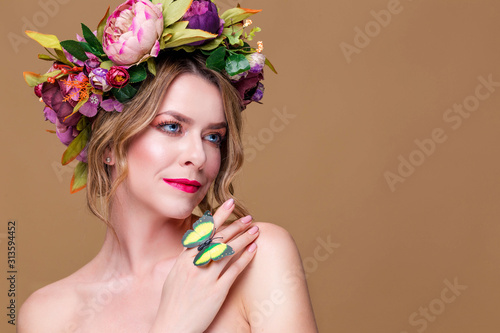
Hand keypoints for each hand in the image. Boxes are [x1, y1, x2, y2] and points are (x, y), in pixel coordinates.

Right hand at [149, 199, 258, 332]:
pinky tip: (254, 249)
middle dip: (235, 225)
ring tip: (256, 229)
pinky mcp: (216, 292)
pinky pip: (234, 270)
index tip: (228, 204)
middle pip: (217, 238)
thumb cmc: (172, 304)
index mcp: (183, 260)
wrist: (172, 327)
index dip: (217, 217)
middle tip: (249, 217)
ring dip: (244, 238)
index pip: (203, 232)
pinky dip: (245, 257)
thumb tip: (192, 249)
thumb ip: (184, 261)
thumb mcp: (173, 277)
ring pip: (228, 251)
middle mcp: (194, 265)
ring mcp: (205, 278)